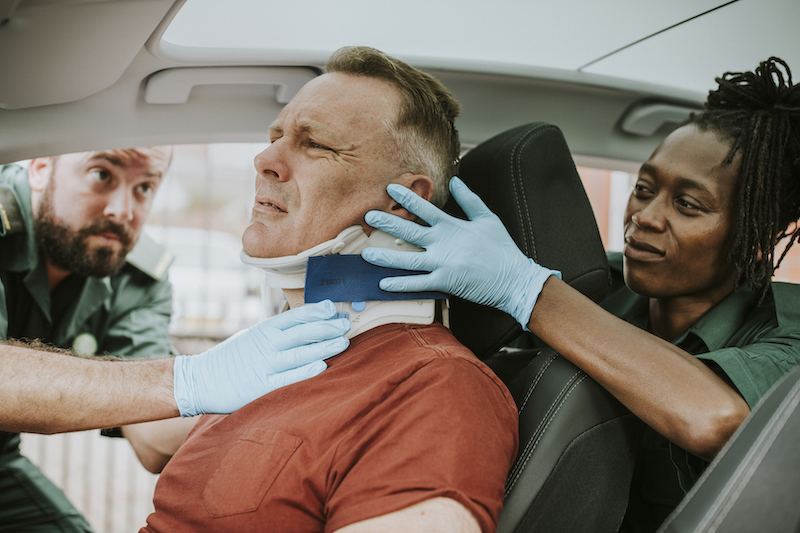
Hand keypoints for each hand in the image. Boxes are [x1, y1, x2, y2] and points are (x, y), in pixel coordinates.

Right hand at [173, 300, 349, 416]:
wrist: (199, 380)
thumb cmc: (230, 359)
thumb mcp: (252, 337)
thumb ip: (275, 332)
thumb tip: (305, 325)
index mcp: (263, 330)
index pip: (294, 316)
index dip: (316, 311)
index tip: (333, 308)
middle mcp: (266, 345)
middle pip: (302, 332)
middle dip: (327, 327)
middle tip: (346, 324)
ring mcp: (264, 365)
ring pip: (299, 353)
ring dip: (323, 346)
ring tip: (343, 342)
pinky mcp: (261, 387)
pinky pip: (287, 378)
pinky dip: (305, 371)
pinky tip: (321, 367)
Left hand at [361, 177, 558, 328]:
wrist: (514, 279)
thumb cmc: (502, 249)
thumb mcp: (488, 218)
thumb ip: (469, 200)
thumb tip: (455, 181)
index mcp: (453, 226)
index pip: (425, 208)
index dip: (406, 197)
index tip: (390, 189)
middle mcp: (444, 243)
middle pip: (408, 231)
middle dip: (386, 222)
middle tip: (367, 216)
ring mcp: (443, 264)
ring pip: (407, 259)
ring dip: (384, 256)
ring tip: (366, 254)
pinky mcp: (445, 282)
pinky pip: (417, 284)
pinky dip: (400, 284)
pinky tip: (383, 284)